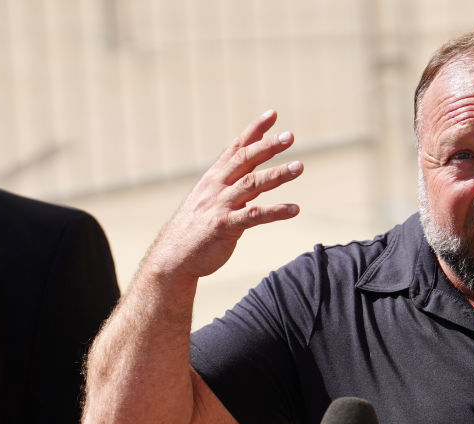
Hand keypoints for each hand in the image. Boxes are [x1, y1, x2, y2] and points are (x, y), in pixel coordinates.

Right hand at [149, 109, 303, 281]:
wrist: (173, 257)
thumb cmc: (196, 230)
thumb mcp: (214, 202)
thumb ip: (237, 189)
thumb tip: (258, 179)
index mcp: (214, 178)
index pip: (236, 148)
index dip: (254, 131)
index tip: (272, 115)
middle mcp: (216, 187)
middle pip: (245, 160)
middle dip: (268, 146)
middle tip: (290, 136)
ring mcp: (220, 206)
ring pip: (252, 184)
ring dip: (277, 174)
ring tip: (299, 167)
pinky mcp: (224, 227)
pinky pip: (254, 215)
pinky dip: (276, 211)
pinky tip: (295, 209)